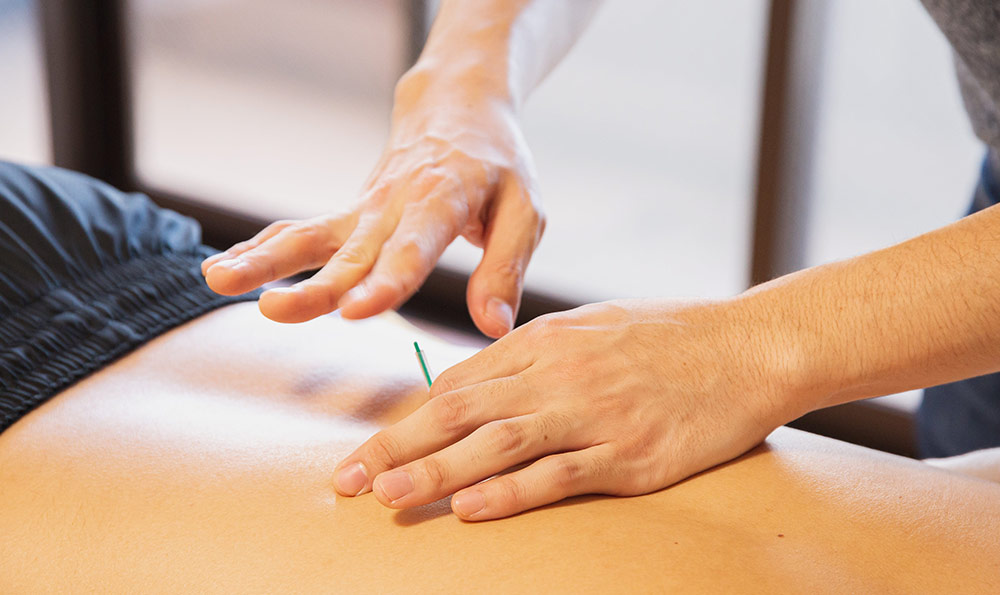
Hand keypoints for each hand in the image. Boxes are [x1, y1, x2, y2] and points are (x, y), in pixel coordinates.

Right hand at [201, 67, 544, 336]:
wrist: (457, 110)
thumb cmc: (498, 167)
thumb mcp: (524, 210)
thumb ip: (505, 269)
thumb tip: (493, 327)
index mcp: (442, 203)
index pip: (412, 249)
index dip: (385, 281)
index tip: (356, 311)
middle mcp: (393, 207)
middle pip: (349, 252)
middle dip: (312, 285)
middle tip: (273, 309)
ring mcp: (363, 211)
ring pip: (307, 237)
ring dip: (263, 260)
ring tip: (217, 280)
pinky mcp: (347, 216)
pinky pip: (299, 232)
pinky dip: (260, 248)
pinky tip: (221, 270)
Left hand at [331, 299, 795, 519]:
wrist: (746, 346)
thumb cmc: (666, 335)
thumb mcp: (590, 326)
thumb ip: (532, 353)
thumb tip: (472, 384)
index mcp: (545, 340)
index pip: (459, 382)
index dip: (408, 418)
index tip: (370, 448)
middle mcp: (559, 374)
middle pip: (462, 412)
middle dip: (398, 446)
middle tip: (349, 479)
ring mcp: (594, 414)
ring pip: (499, 444)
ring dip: (438, 472)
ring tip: (389, 497)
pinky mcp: (629, 454)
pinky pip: (559, 474)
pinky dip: (512, 492)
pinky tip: (472, 508)